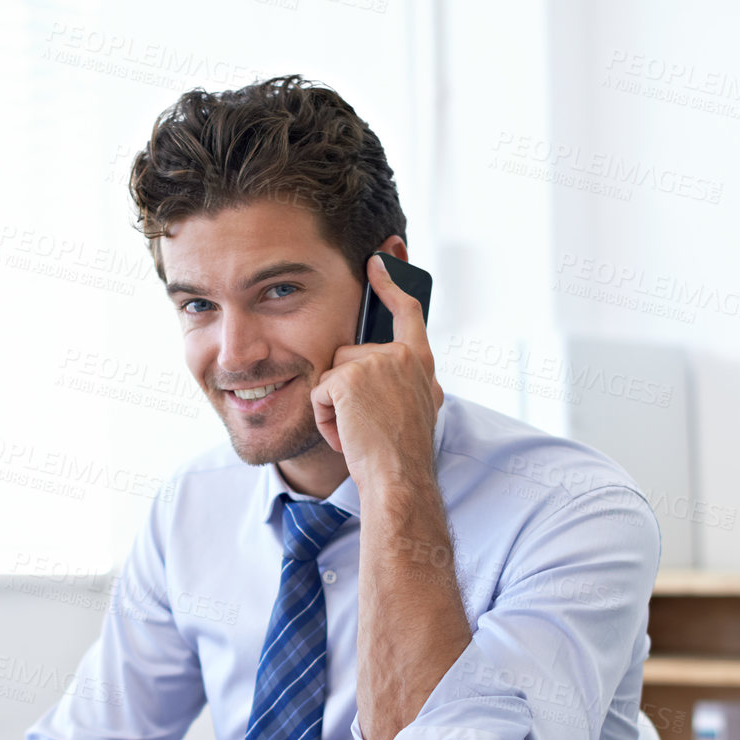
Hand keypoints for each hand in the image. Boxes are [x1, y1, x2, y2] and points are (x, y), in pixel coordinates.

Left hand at [310, 253, 444, 484]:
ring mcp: (377, 363)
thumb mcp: (413, 408)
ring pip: (330, 372)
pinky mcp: (350, 377)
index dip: (390, 285)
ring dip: (333, 405)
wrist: (399, 479)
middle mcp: (403, 356)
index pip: (406, 312)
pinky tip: (346, 434)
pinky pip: (318, 392)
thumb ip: (402, 379)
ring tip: (359, 430)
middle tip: (367, 424)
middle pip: (348, 354)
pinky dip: (323, 418)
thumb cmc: (400, 454)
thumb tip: (394, 357)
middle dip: (344, 390)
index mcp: (420, 362)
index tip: (376, 261)